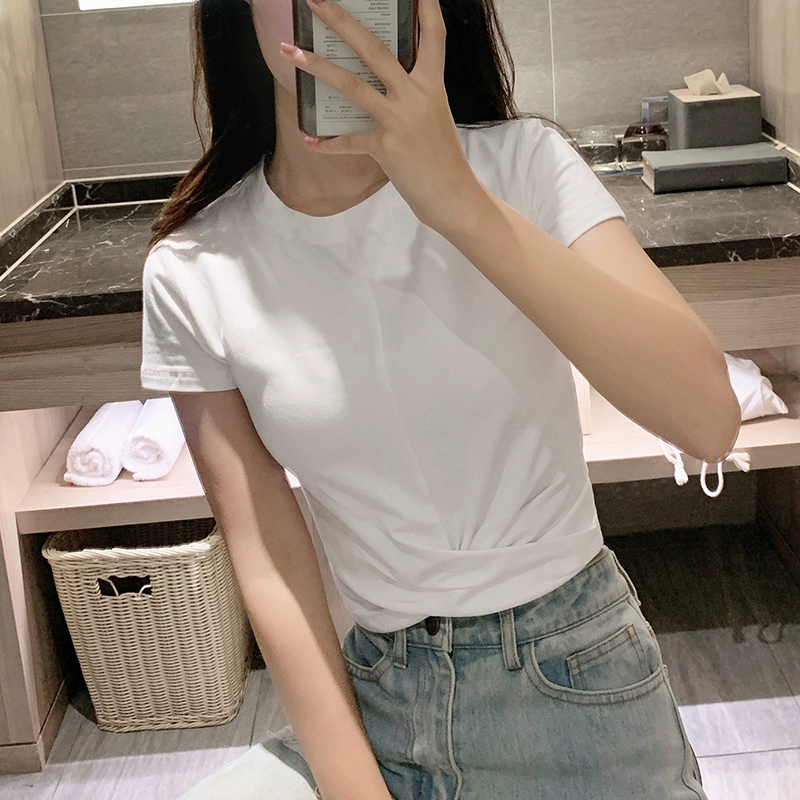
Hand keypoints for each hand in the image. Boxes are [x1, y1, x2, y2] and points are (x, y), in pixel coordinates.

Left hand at [279, 0, 483, 230]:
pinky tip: (310, 141)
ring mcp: (399, 121)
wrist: (452, 195)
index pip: (432, 35)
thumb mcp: (433, 114)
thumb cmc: (442, 157)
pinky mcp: (386, 149)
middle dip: (341, 21)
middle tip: (315, 0)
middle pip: (374, 49)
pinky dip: (329, 144)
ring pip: (352, 85)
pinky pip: (349, 142)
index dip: (425, 6)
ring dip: (317, 66)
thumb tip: (379, 80)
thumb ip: (411, 93)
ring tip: (290, 51)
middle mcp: (415, 96)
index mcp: (431, 84)